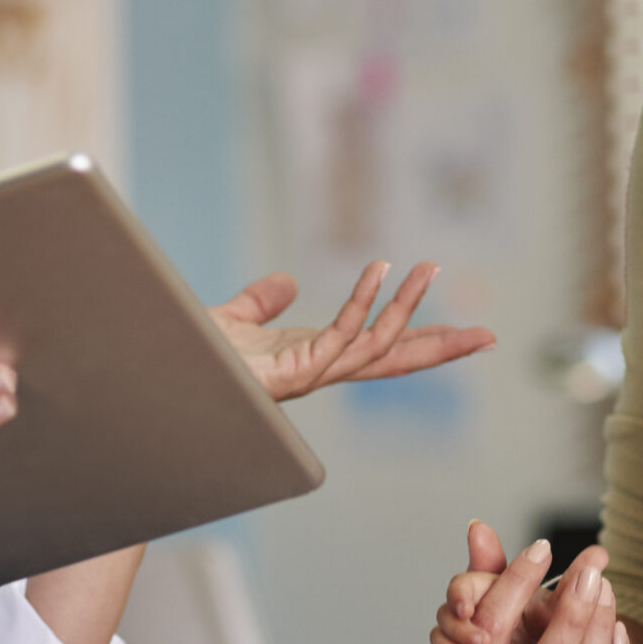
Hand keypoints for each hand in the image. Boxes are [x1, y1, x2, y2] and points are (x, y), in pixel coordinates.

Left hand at [213, 262, 494, 400]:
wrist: (152, 373)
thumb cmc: (186, 356)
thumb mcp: (232, 320)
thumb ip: (260, 303)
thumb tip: (284, 282)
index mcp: (311, 358)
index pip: (379, 349)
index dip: (418, 338)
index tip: (462, 331)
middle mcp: (316, 371)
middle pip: (393, 360)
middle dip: (442, 350)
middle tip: (489, 336)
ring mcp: (306, 375)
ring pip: (376, 347)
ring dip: (408, 310)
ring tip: (430, 268)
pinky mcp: (290, 373)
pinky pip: (340, 337)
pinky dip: (363, 303)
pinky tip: (381, 270)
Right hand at [443, 530, 630, 643]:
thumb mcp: (485, 637)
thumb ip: (484, 580)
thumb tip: (479, 528)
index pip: (491, 634)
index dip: (516, 586)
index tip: (541, 549)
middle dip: (573, 611)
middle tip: (592, 569)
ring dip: (600, 632)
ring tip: (606, 592)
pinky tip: (616, 631)